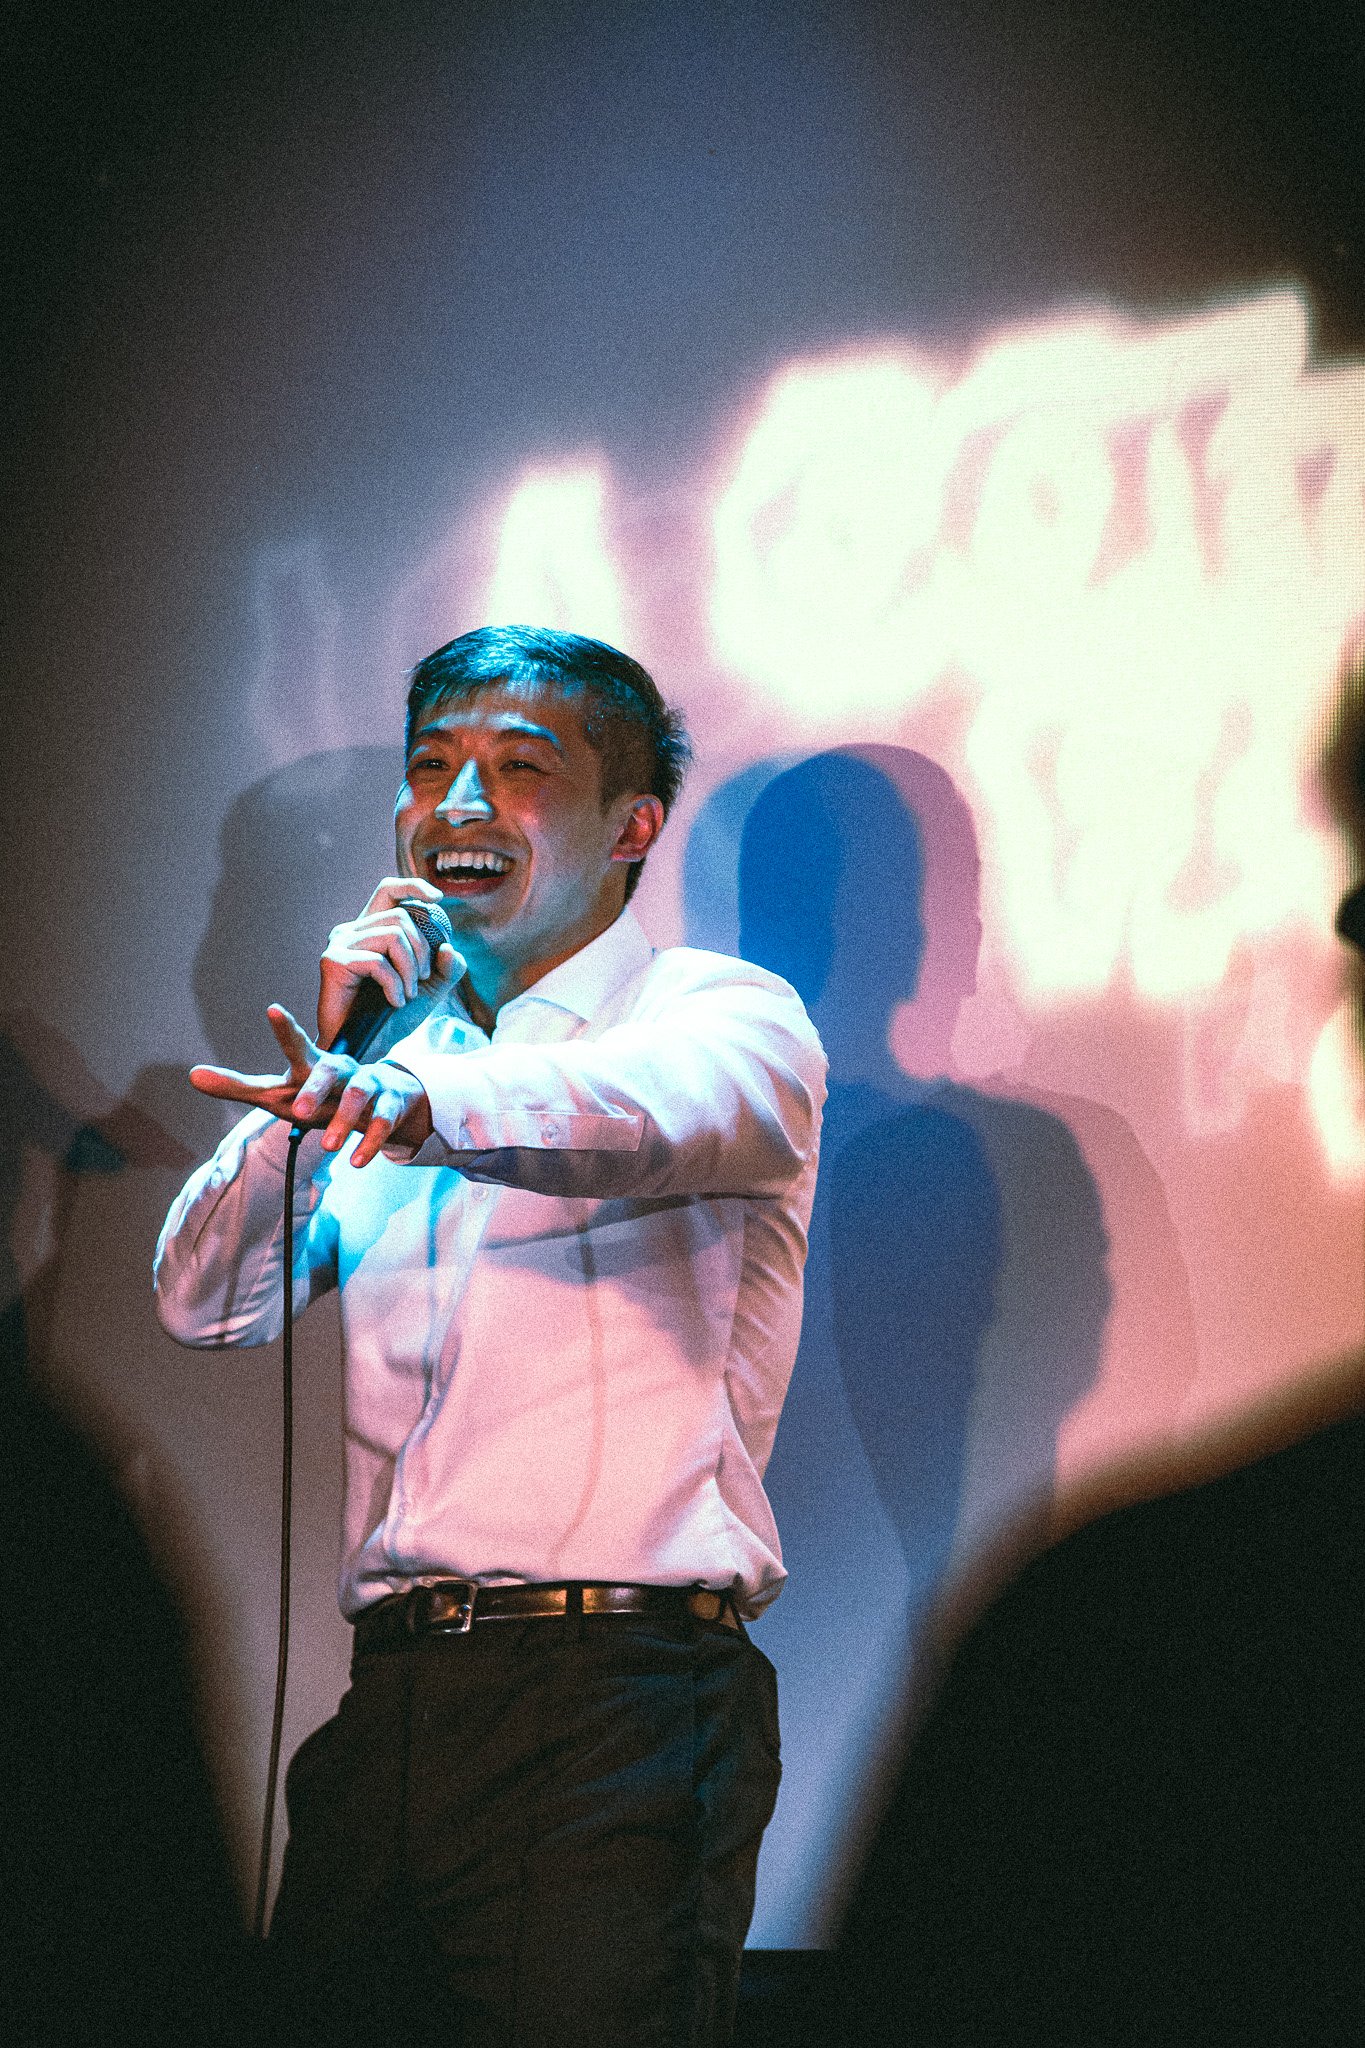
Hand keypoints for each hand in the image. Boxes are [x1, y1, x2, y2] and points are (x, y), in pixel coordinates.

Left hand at [190, 1006, 433, 1165]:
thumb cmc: (318, 1096)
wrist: (379, 1099)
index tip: (272, 1009)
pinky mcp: (388, 1107)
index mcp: (312, 1064)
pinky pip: (382, 1122)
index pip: (296, 1045)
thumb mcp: (277, 1093)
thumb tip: (191, 1076)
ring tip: (328, 1148)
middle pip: (328, 1071)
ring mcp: (367, 1086)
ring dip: (345, 1121)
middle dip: (316, 1090)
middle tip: (299, 1112)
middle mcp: (340, 1069)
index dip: (285, 1029)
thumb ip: (237, 1086)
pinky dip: (371, 1143)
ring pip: (359, 1096)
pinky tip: (357, 1162)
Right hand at [318, 878, 462, 1048]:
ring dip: (410, 970)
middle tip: (422, 980)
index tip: (438, 898)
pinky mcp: (333, 961)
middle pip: (401, 917)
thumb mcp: (429, 990)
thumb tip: (448, 948)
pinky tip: (394, 1002)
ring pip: (393, 936)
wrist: (365, 1047)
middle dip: (422, 950)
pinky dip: (394, 984)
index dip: (413, 886)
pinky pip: (378, 962)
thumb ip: (446, 968)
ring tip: (407, 995)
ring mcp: (339, 944)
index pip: (388, 891)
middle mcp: (351, 930)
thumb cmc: (391, 1018)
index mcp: (370, 930)